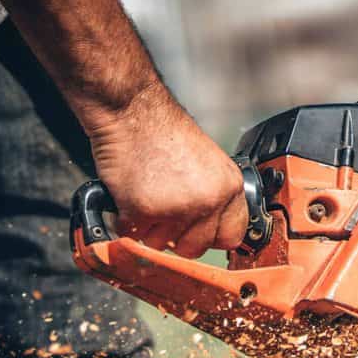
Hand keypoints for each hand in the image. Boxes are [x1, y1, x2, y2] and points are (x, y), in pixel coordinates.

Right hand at [84, 82, 247, 256]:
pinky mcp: (145, 210)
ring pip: (162, 245)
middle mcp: (209, 200)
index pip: (231, 237)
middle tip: (163, 211)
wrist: (131, 110)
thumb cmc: (162, 132)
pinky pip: (133, 235)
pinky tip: (130, 194)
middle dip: (175, 237)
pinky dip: (125, 220)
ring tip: (146, 195)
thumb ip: (214, 197)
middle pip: (194, 248)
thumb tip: (209, 230)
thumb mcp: (207, 163)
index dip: (209, 237)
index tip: (196, 232)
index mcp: (229, 187)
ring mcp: (178, 207)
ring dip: (148, 229)